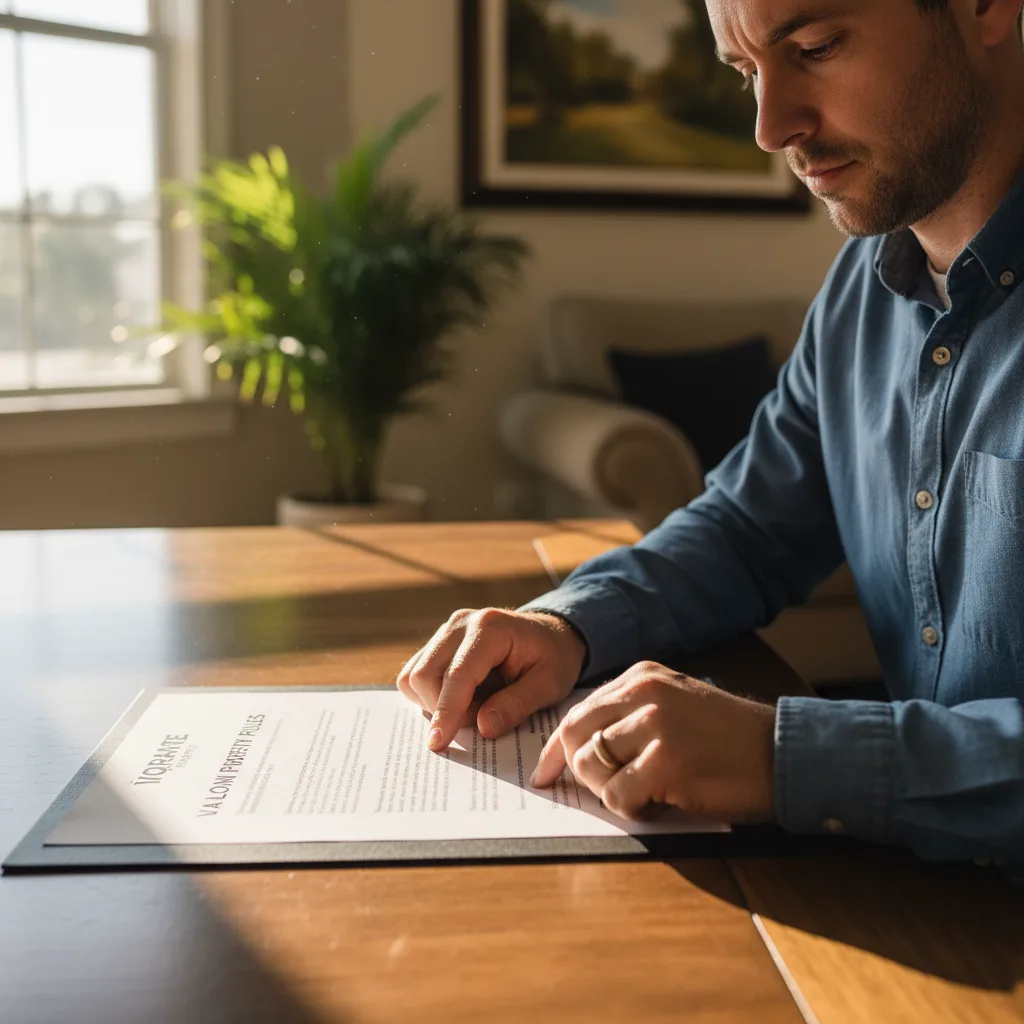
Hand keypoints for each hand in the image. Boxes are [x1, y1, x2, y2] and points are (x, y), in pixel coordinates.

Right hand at [397, 608, 586, 751]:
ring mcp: (445, 631)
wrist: (551, 634)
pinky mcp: (438, 642)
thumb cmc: (553, 658)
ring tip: (476, 704)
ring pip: (414, 676)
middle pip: (424, 675)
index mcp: (489, 628)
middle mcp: (460, 624)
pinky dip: (432, 695)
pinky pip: (415, 674)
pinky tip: (464, 697)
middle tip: (481, 718)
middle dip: (444, 709)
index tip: (438, 743)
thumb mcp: (549, 685)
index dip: (446, 711)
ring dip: (436, 703)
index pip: (457, 674)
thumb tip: (483, 728)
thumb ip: (517, 705)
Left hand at [530, 661, 775, 823]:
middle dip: (576, 771)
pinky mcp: (666, 763)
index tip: (544, 774)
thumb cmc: (728, 738)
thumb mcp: (675, 703)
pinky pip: (618, 796)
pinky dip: (630, 809)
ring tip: (642, 794)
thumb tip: (578, 749)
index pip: (578, 712)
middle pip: (575, 736)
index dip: (556, 749)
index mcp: (642, 676)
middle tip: (593, 792)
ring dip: (609, 792)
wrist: (782, 752)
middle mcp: (644, 693)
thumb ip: (630, 715)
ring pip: (592, 767)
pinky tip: (657, 804)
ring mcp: (655, 726)